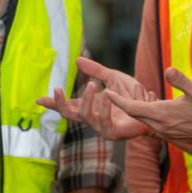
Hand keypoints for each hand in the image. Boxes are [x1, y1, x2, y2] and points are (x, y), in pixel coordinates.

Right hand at [36, 57, 154, 140]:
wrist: (153, 110)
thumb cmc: (132, 97)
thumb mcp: (112, 78)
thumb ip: (96, 71)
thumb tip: (77, 59)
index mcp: (90, 107)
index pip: (67, 106)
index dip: (53, 103)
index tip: (37, 99)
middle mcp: (93, 118)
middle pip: (69, 114)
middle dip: (60, 103)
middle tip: (56, 88)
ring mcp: (102, 127)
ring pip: (85, 117)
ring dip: (86, 100)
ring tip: (91, 85)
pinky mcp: (115, 133)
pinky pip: (104, 124)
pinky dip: (105, 109)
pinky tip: (107, 96)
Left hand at [106, 67, 191, 146]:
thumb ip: (181, 80)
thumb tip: (168, 70)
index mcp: (163, 114)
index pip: (133, 108)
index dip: (119, 100)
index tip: (108, 92)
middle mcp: (161, 126)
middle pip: (134, 115)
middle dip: (122, 104)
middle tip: (111, 93)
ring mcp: (166, 132)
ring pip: (143, 121)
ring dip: (134, 110)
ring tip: (127, 98)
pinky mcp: (171, 134)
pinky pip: (152, 125)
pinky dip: (145, 116)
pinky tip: (148, 108)